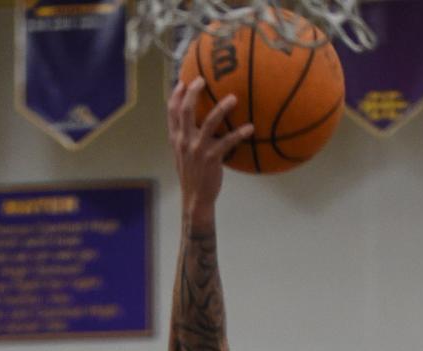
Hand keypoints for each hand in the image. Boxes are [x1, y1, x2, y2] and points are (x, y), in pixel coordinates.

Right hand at [167, 78, 252, 223]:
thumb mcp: (183, 156)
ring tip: (234, 98)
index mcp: (177, 139)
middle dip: (194, 92)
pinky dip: (240, 133)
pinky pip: (228, 141)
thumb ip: (187, 138)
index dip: (175, 94)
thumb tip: (197, 123)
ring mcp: (198, 149)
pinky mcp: (211, 158)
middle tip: (203, 79)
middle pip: (186, 110)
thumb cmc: (193, 176)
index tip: (183, 81)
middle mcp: (185, 141)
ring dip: (222, 108)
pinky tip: (250, 128)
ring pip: (209, 122)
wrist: (196, 199)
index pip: (171, 112)